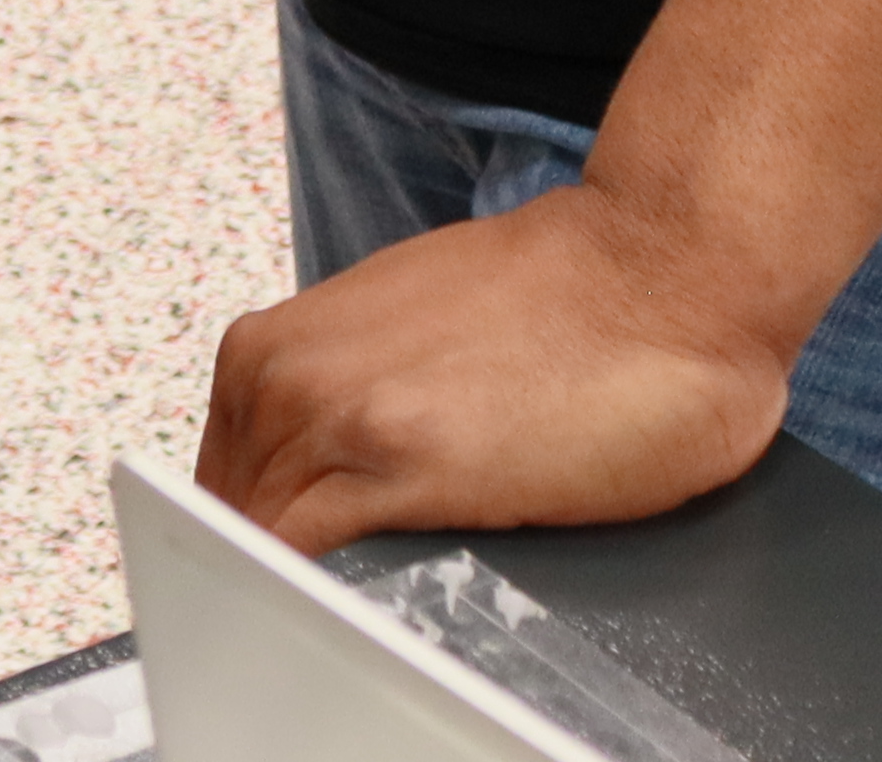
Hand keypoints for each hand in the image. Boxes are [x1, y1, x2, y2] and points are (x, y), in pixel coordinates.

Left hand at [196, 185, 790, 549]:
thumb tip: (314, 487)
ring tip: (370, 607)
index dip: (251, 544)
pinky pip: (319, 566)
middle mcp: (282, 378)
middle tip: (337, 602)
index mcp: (272, 351)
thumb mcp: (399, 342)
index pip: (221, 489)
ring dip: (307, 589)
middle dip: (274, 572)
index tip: (288, 576)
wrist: (661, 271)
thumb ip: (338, 403)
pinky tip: (381, 610)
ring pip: (267, 551)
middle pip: (234, 525)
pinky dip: (336, 601)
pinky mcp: (402, 468)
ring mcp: (333, 421)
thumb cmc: (559, 309)